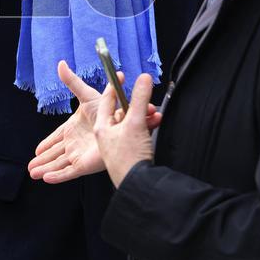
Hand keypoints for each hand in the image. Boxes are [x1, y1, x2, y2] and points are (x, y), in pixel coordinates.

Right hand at [28, 61, 159, 183]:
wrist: (123, 122)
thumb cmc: (108, 108)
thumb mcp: (86, 94)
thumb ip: (72, 82)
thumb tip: (60, 64)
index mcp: (75, 128)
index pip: (57, 138)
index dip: (47, 144)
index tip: (37, 150)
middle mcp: (76, 143)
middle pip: (56, 153)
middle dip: (43, 161)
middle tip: (30, 167)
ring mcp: (80, 154)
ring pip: (58, 163)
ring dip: (45, 169)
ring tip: (32, 174)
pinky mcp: (85, 164)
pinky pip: (68, 172)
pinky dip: (57, 176)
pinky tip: (46, 179)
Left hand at [94, 72, 156, 186]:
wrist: (138, 185)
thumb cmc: (129, 156)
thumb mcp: (135, 122)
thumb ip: (139, 99)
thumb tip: (144, 77)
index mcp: (102, 126)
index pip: (107, 100)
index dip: (115, 86)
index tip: (120, 75)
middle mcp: (108, 135)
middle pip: (122, 112)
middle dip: (137, 104)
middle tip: (149, 101)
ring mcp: (118, 145)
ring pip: (132, 123)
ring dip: (145, 116)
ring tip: (157, 114)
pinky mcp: (129, 154)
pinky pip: (138, 134)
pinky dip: (147, 127)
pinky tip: (156, 123)